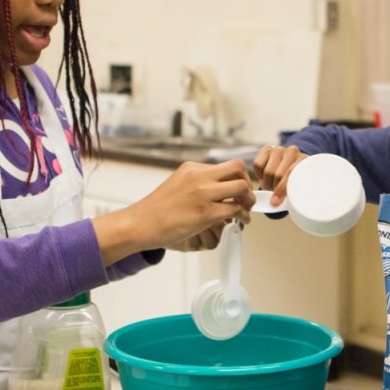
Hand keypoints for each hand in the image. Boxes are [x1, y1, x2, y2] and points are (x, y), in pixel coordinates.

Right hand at [94, 159, 253, 262]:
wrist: (140, 223)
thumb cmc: (157, 211)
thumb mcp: (178, 185)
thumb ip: (197, 183)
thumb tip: (218, 190)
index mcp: (192, 168)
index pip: (228, 165)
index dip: (240, 178)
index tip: (241, 190)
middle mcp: (199, 176)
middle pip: (239, 169)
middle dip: (249, 184)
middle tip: (246, 199)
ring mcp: (203, 194)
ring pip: (241, 188)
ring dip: (249, 201)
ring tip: (245, 212)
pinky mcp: (205, 213)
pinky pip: (235, 210)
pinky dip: (243, 216)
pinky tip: (241, 222)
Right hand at [253, 145, 308, 202]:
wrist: (293, 164)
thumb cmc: (297, 180)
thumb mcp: (300, 186)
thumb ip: (294, 192)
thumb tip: (276, 205)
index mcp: (304, 160)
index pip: (290, 174)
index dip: (281, 190)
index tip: (275, 202)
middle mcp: (292, 151)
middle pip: (276, 174)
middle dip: (273, 188)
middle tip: (274, 195)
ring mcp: (279, 149)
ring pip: (267, 171)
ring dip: (266, 183)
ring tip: (271, 187)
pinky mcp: (267, 149)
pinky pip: (258, 165)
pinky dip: (259, 175)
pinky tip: (265, 177)